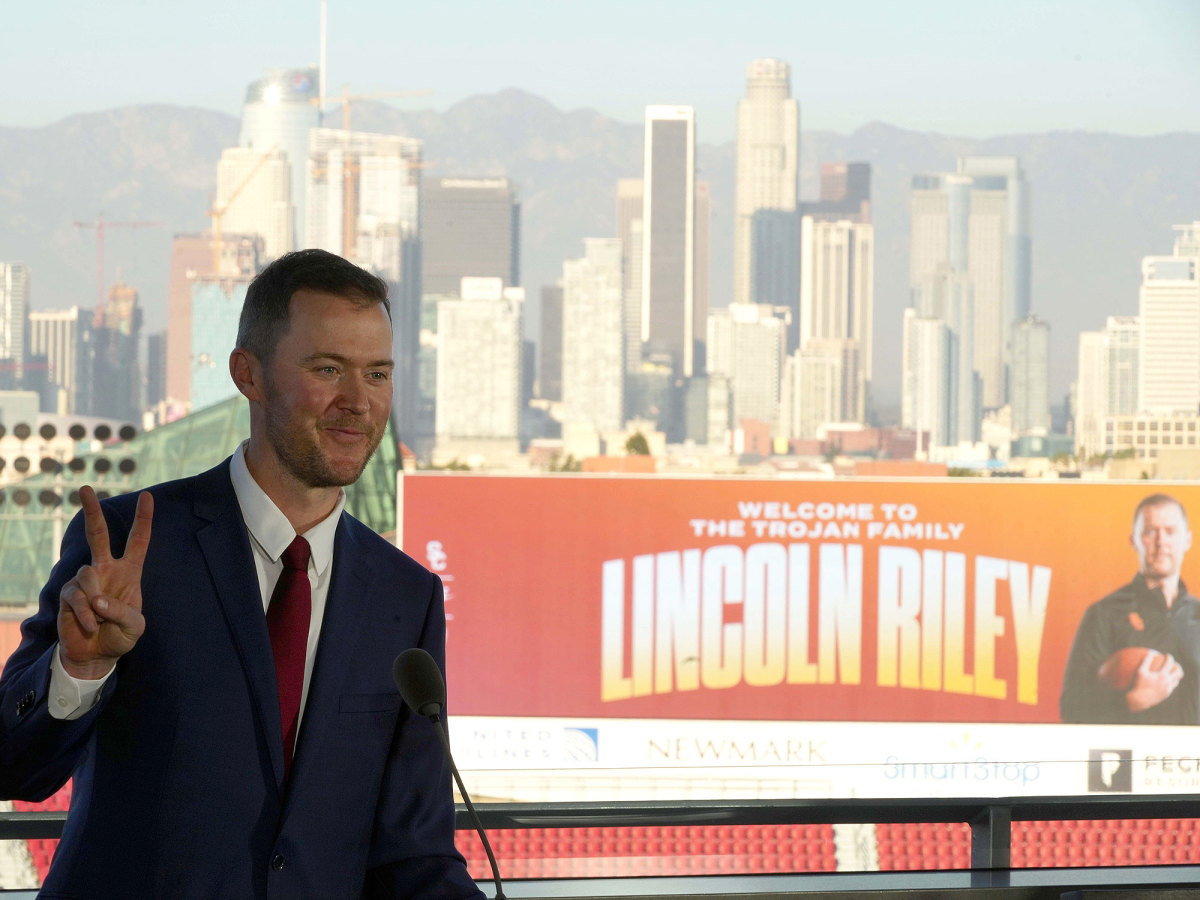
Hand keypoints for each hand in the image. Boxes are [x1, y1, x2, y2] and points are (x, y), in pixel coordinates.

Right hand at [57, 486, 153, 679]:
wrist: (96, 655)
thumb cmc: (120, 636)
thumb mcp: (135, 626)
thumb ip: (123, 611)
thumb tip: (98, 599)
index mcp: (129, 571)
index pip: (138, 541)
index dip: (144, 519)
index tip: (148, 495)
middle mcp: (106, 569)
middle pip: (98, 534)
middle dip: (92, 510)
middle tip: (86, 487)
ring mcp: (85, 580)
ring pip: (88, 575)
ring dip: (96, 602)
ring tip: (101, 620)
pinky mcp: (69, 594)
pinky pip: (77, 597)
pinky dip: (86, 614)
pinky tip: (90, 625)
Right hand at [1126, 650, 1182, 712]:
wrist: (1140, 700)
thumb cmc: (1138, 684)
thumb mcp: (1140, 671)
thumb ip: (1146, 661)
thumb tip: (1150, 652)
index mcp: (1162, 675)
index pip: (1169, 663)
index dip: (1169, 658)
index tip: (1167, 655)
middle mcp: (1168, 682)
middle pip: (1178, 673)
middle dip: (1178, 667)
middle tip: (1174, 664)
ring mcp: (1168, 689)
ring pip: (1176, 680)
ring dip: (1175, 675)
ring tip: (1171, 672)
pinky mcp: (1166, 694)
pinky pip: (1171, 687)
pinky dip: (1170, 682)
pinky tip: (1164, 681)